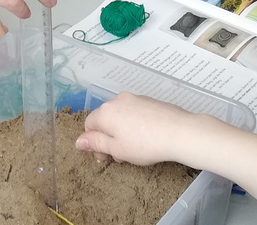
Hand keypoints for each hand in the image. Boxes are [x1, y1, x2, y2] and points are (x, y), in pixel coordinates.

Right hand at [76, 93, 200, 165]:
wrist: (179, 132)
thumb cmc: (144, 144)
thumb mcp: (116, 149)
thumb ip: (95, 143)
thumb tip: (78, 141)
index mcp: (105, 112)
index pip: (89, 126)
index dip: (94, 144)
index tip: (105, 158)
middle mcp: (117, 100)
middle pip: (104, 120)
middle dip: (108, 138)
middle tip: (120, 156)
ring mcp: (134, 98)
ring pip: (119, 117)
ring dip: (121, 133)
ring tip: (135, 149)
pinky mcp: (149, 101)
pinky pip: (133, 113)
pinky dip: (134, 125)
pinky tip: (146, 137)